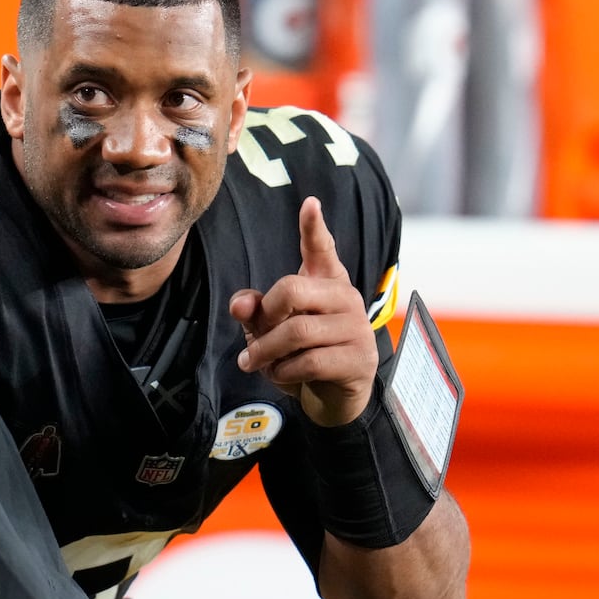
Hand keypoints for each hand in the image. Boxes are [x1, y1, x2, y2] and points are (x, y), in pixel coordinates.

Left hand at [228, 196, 376, 425]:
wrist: (332, 395)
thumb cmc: (301, 352)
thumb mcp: (271, 328)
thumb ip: (255, 311)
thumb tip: (239, 304)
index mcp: (326, 281)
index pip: (321, 249)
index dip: (314, 227)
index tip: (309, 203)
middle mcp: (346, 297)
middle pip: (292, 290)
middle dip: (263, 317)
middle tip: (252, 340)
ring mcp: (356, 328)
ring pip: (298, 332)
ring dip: (266, 352)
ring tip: (255, 363)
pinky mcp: (359, 359)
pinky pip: (310, 362)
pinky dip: (284, 372)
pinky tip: (280, 375)